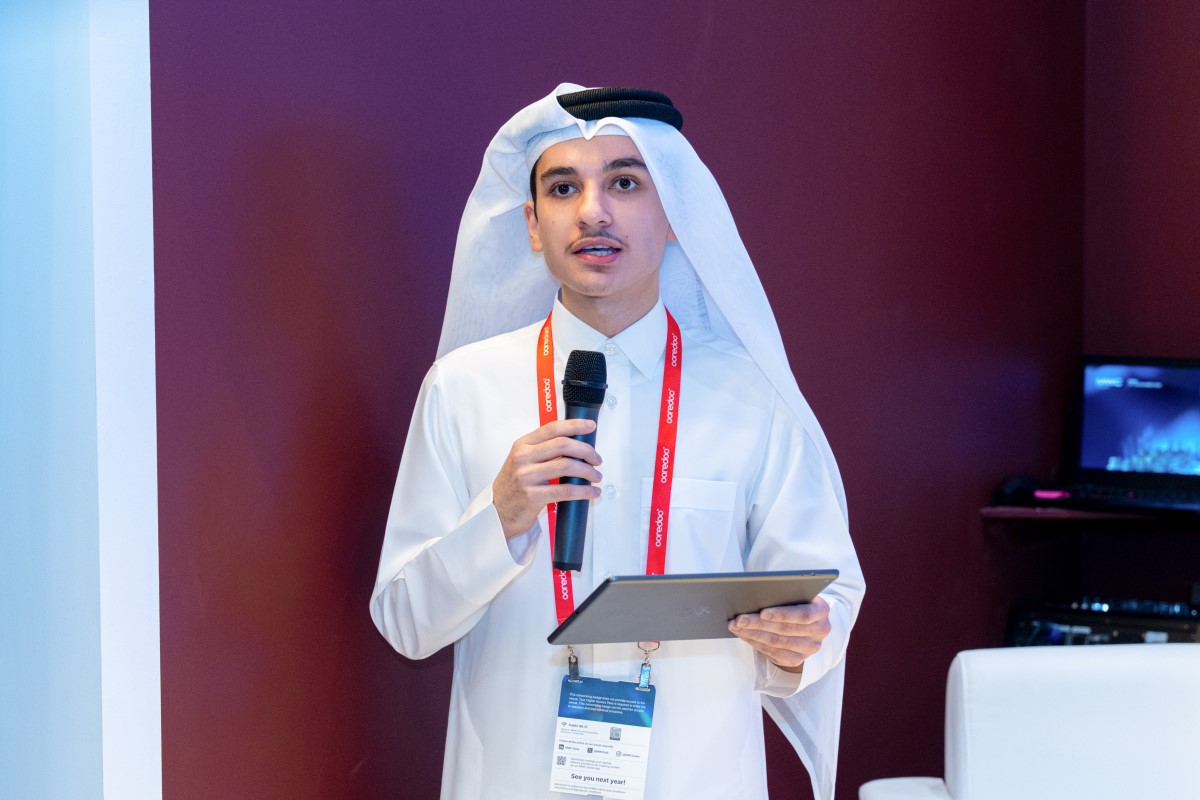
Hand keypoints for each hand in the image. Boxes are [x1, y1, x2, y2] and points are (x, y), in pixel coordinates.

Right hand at [492, 419, 602, 539]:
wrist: (497, 513)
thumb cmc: (513, 487)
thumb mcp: (522, 461)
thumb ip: (543, 451)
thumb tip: (576, 445)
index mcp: (522, 445)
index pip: (552, 428)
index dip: (575, 425)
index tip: (590, 426)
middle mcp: (523, 457)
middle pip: (563, 445)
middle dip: (586, 450)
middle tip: (597, 459)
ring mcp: (526, 476)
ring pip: (567, 466)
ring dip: (588, 471)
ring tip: (596, 476)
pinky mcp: (533, 496)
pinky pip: (566, 491)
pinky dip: (584, 491)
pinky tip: (591, 492)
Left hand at [727, 595, 830, 672]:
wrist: (808, 622)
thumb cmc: (797, 601)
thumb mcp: (798, 594)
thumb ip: (785, 594)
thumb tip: (758, 594)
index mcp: (822, 611)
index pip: (803, 615)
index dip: (782, 614)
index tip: (763, 612)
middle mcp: (819, 632)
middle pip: (785, 630)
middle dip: (758, 624)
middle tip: (739, 619)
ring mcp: (809, 648)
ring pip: (777, 643)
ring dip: (753, 634)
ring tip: (736, 626)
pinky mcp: (797, 659)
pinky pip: (773, 653)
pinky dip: (755, 643)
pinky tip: (743, 635)